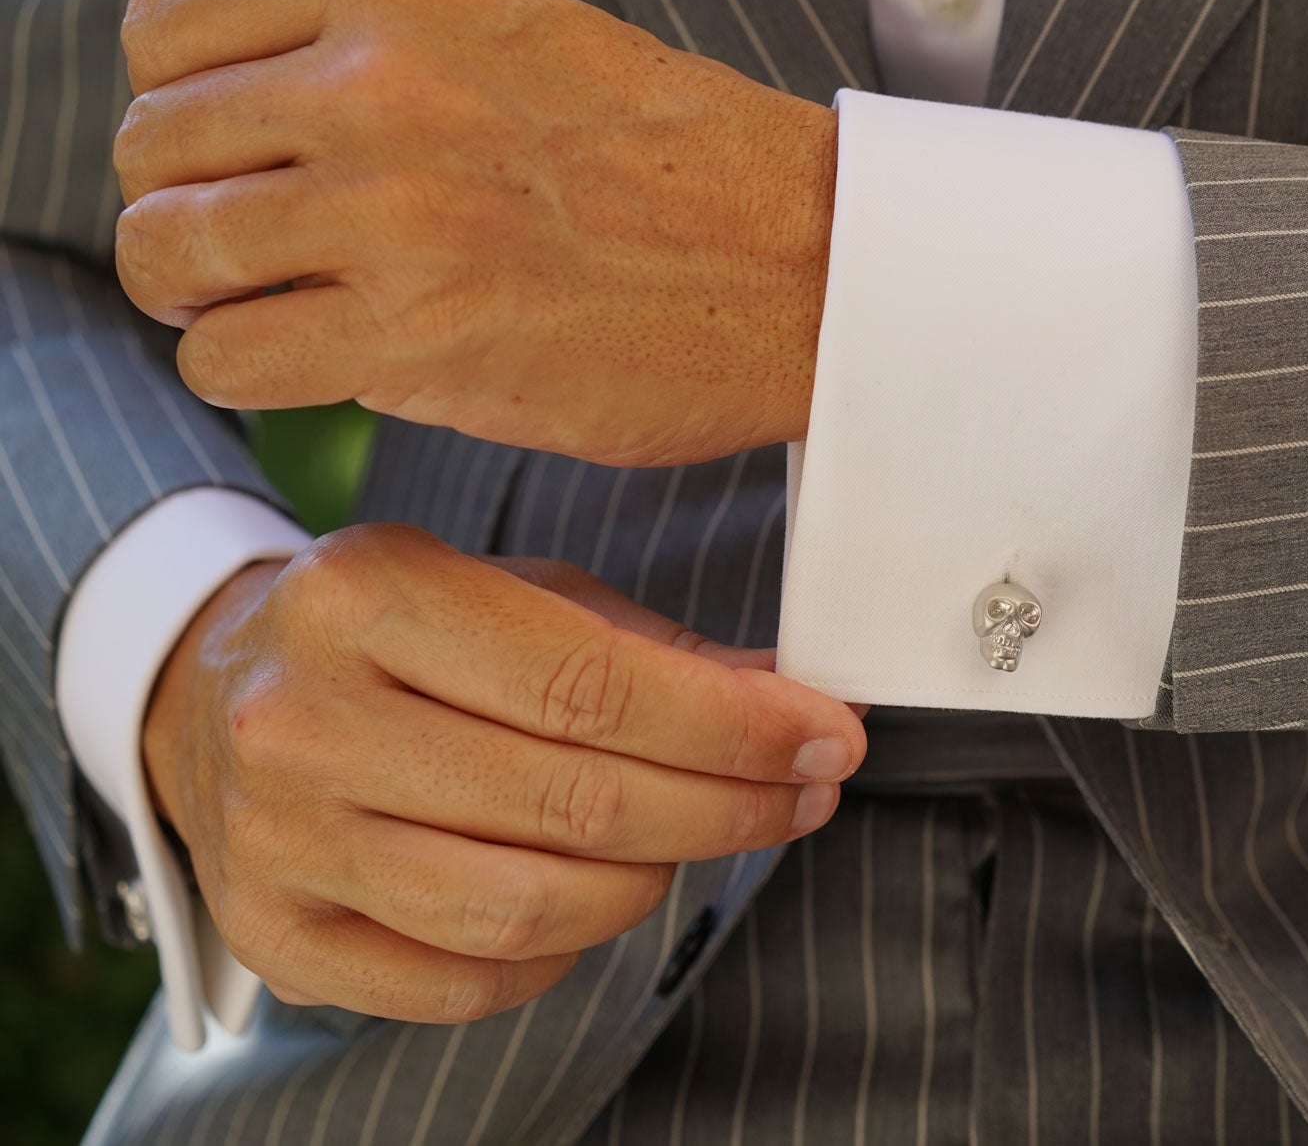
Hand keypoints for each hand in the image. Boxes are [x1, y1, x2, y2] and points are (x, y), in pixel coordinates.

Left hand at [113, 0, 835, 466]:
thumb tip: (227, 123)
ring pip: (167, 254)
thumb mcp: (512, 30)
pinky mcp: (414, 334)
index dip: (189, 106)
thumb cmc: (675, 162)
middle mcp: (378, 77)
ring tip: (290, 307)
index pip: (165, 29)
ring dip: (211, 297)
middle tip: (275, 249)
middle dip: (196, 207)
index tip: (247, 155)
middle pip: (152, 147)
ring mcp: (391, 207)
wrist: (808, 263)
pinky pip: (225, 359)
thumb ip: (366, 48)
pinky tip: (326, 362)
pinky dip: (252, 373)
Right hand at [142, 523, 865, 1022]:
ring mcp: (279, 839)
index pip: (592, 686)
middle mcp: (304, 718)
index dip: (734, 727)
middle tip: (803, 795)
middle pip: (575, 803)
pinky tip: (590, 897)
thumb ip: (652, 650)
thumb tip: (797, 704)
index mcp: (368, 592)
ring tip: (691, 837)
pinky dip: (562, 953)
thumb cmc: (399, 635)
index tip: (827, 738)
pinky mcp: (277, 936)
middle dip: (727, 807)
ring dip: (651, 883)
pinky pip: (467, 981)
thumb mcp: (516, 591)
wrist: (215, 691)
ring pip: (526, 908)